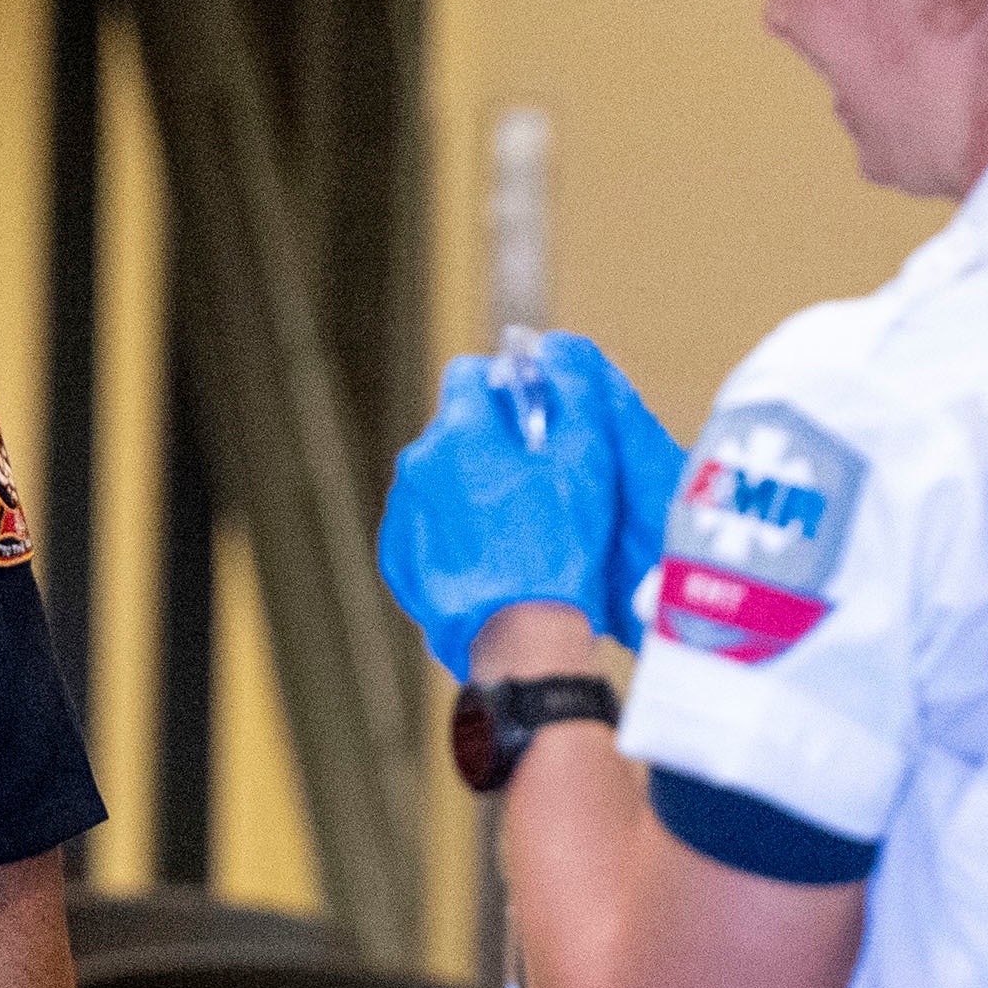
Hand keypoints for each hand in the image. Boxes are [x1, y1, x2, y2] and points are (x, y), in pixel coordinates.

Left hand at [377, 329, 686, 673]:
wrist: (522, 637)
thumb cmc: (559, 548)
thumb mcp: (586, 458)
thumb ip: (573, 390)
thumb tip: (561, 350)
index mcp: (458, 432)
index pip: (470, 376)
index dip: (505, 390)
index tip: (531, 417)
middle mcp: (418, 467)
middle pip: (456, 432)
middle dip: (492, 446)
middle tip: (536, 481)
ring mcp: (405, 516)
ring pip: (442, 482)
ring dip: (473, 491)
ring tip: (517, 529)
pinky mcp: (402, 559)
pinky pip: (431, 528)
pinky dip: (456, 533)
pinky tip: (494, 557)